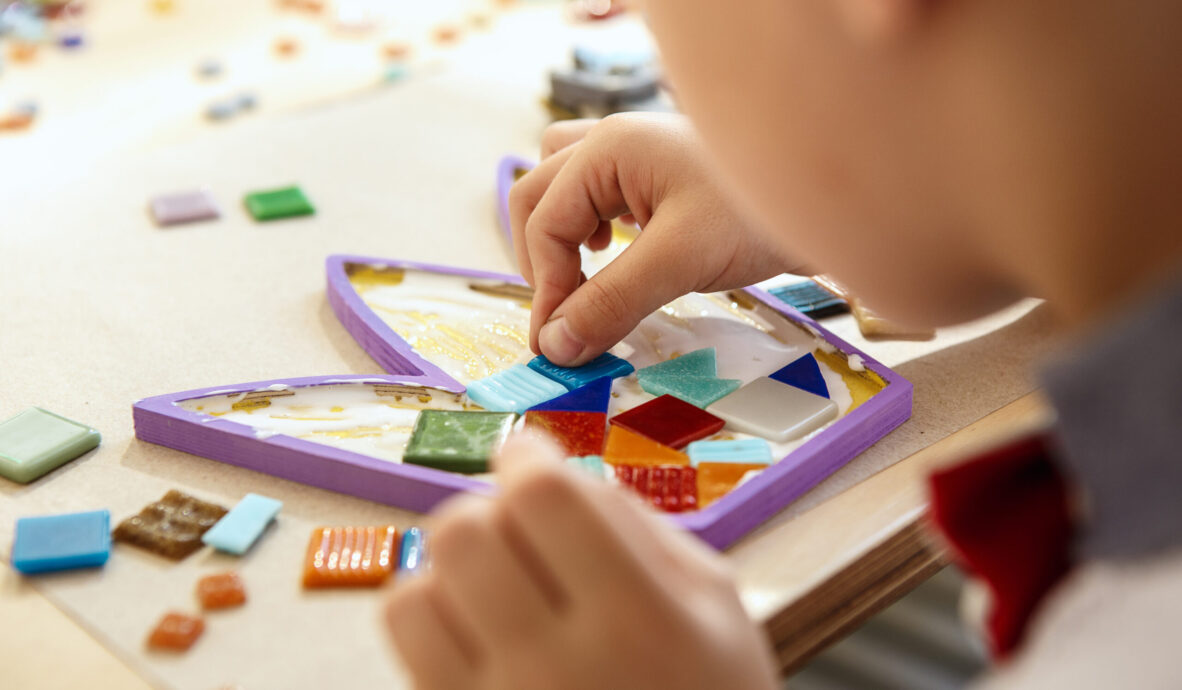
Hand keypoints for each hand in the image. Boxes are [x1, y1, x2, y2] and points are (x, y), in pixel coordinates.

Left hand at [385, 433, 780, 689]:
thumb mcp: (716, 606)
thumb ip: (638, 527)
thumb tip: (549, 470)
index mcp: (639, 623)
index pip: (543, 498)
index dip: (528, 457)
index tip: (530, 457)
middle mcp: (555, 671)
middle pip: (461, 534)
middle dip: (487, 513)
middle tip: (520, 532)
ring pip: (411, 595)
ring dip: (451, 575)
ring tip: (497, 590)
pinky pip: (409, 655)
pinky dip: (436, 626)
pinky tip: (481, 636)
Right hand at [510, 113, 801, 366]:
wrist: (827, 197)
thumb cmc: (756, 214)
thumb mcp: (679, 261)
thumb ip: (612, 302)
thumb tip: (554, 346)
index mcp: (609, 149)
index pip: (544, 222)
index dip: (546, 287)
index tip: (558, 343)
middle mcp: (612, 142)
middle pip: (537, 196)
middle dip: (543, 259)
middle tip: (564, 315)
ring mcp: (634, 153)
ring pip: (561, 186)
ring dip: (558, 231)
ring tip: (582, 274)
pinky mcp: (656, 173)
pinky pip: (595, 190)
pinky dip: (587, 222)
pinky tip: (612, 249)